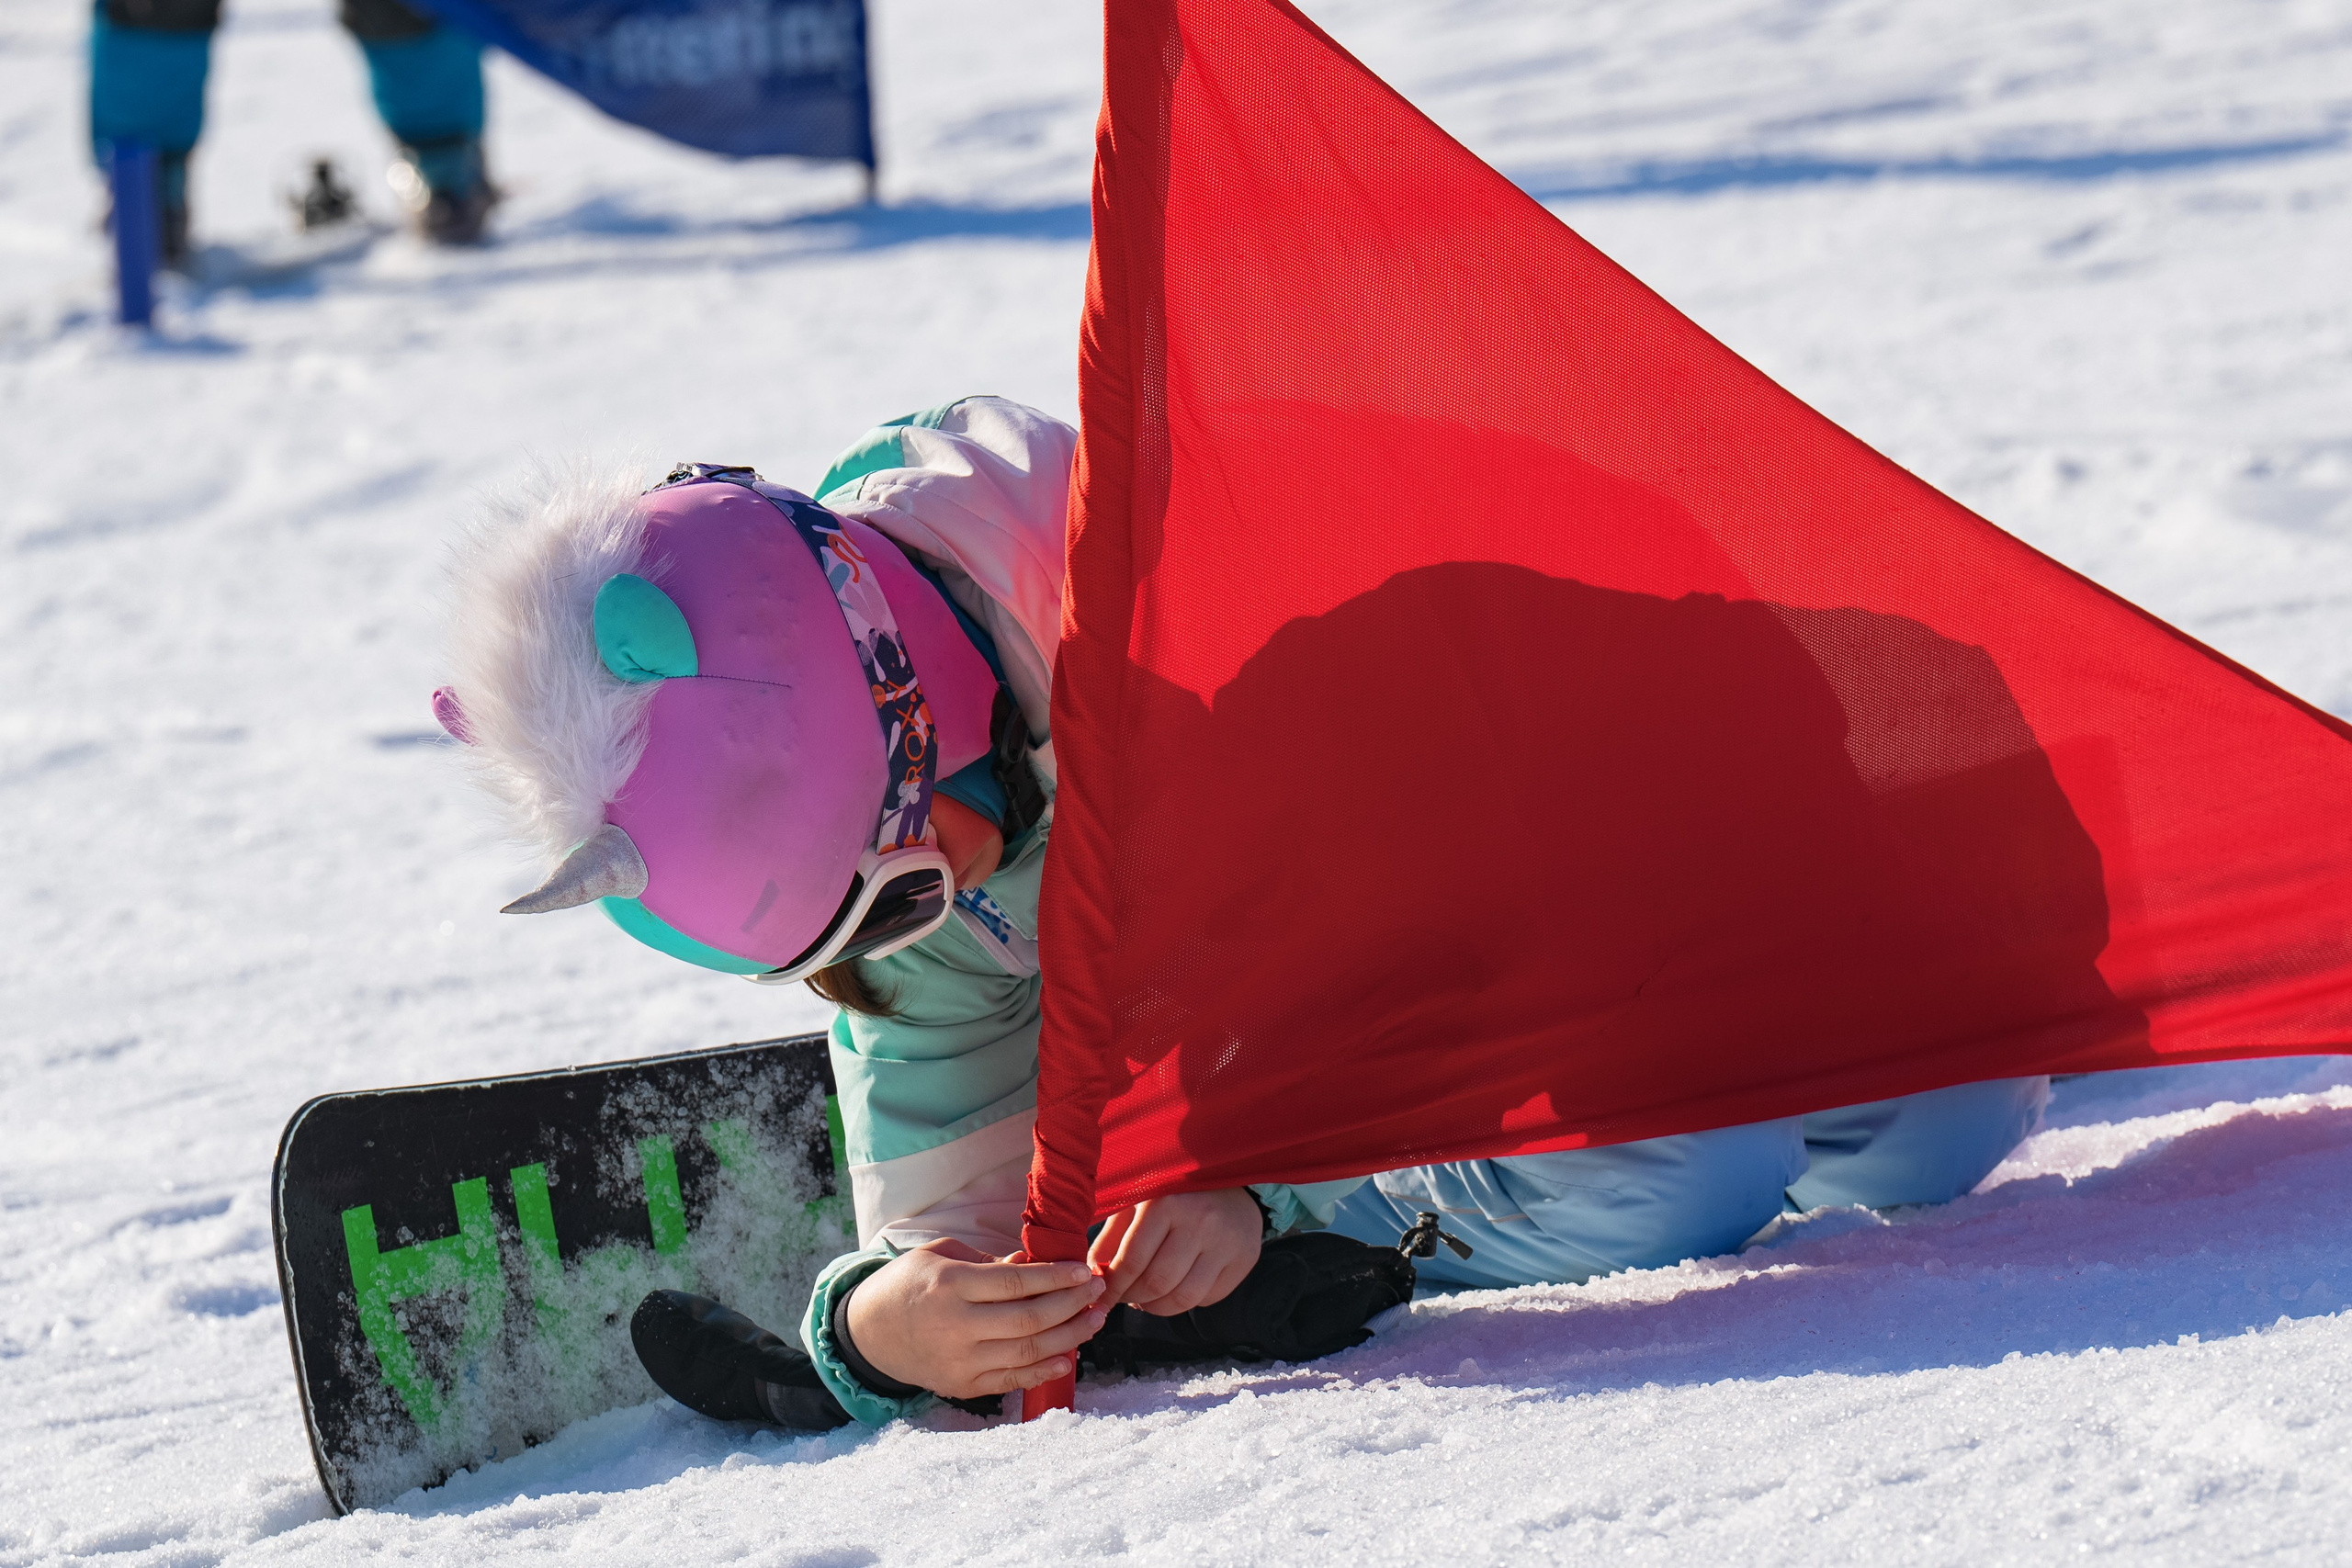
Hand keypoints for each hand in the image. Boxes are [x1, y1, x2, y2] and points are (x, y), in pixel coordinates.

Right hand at [843, 1239, 1105, 1399]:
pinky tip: (1069, 1356)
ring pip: (1027, 1352)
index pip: (1016, 1282)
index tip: (1085, 1270)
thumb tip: (1032, 1263)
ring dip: (1069, 1337)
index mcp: (951, 1285)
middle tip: (1099, 1292)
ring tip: (1094, 1320)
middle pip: (1029, 1319)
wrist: (868, 1333)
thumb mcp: (939, 1255)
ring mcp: (960, 1361)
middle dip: (1072, 1305)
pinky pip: (1012, 1380)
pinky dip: (1044, 1371)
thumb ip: (987, 1260)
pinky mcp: (962, 1385)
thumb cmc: (908, 1284)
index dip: (1057, 1277)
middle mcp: (957, 1326)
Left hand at [1088, 1188, 1262, 1315]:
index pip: (1131, 1261)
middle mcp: (1200, 1221)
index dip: (1111, 1287)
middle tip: (1124, 1297)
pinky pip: (1208, 1298)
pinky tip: (1175, 1288)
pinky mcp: (1245, 1257)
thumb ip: (1111, 1238)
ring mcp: (1226, 1241)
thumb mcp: (1136, 1202)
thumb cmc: (1172, 1192)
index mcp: (1166, 1202)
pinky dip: (1185, 1301)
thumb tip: (1091, 1277)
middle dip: (1133, 1298)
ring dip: (1157, 1307)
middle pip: (1157, 1283)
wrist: (1230, 1177)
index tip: (1101, 1297)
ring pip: (1184, 1298)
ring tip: (1145, 1299)